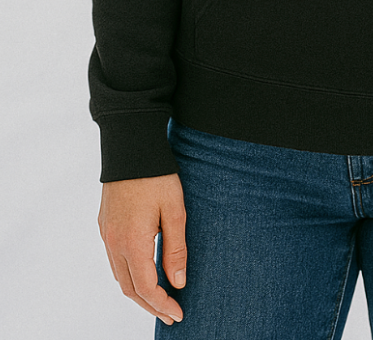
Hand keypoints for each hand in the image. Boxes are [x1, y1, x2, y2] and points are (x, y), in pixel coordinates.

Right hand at [98, 173, 186, 326]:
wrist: (131, 146)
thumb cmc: (157, 176)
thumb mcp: (175, 211)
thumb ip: (176, 249)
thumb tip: (178, 282)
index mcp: (132, 242)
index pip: (146, 287)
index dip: (162, 304)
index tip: (178, 313)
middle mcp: (114, 242)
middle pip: (130, 288)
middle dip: (150, 305)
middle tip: (171, 314)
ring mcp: (106, 234)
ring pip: (119, 276)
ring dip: (138, 292)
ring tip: (159, 299)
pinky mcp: (105, 224)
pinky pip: (114, 260)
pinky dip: (129, 274)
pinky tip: (142, 273)